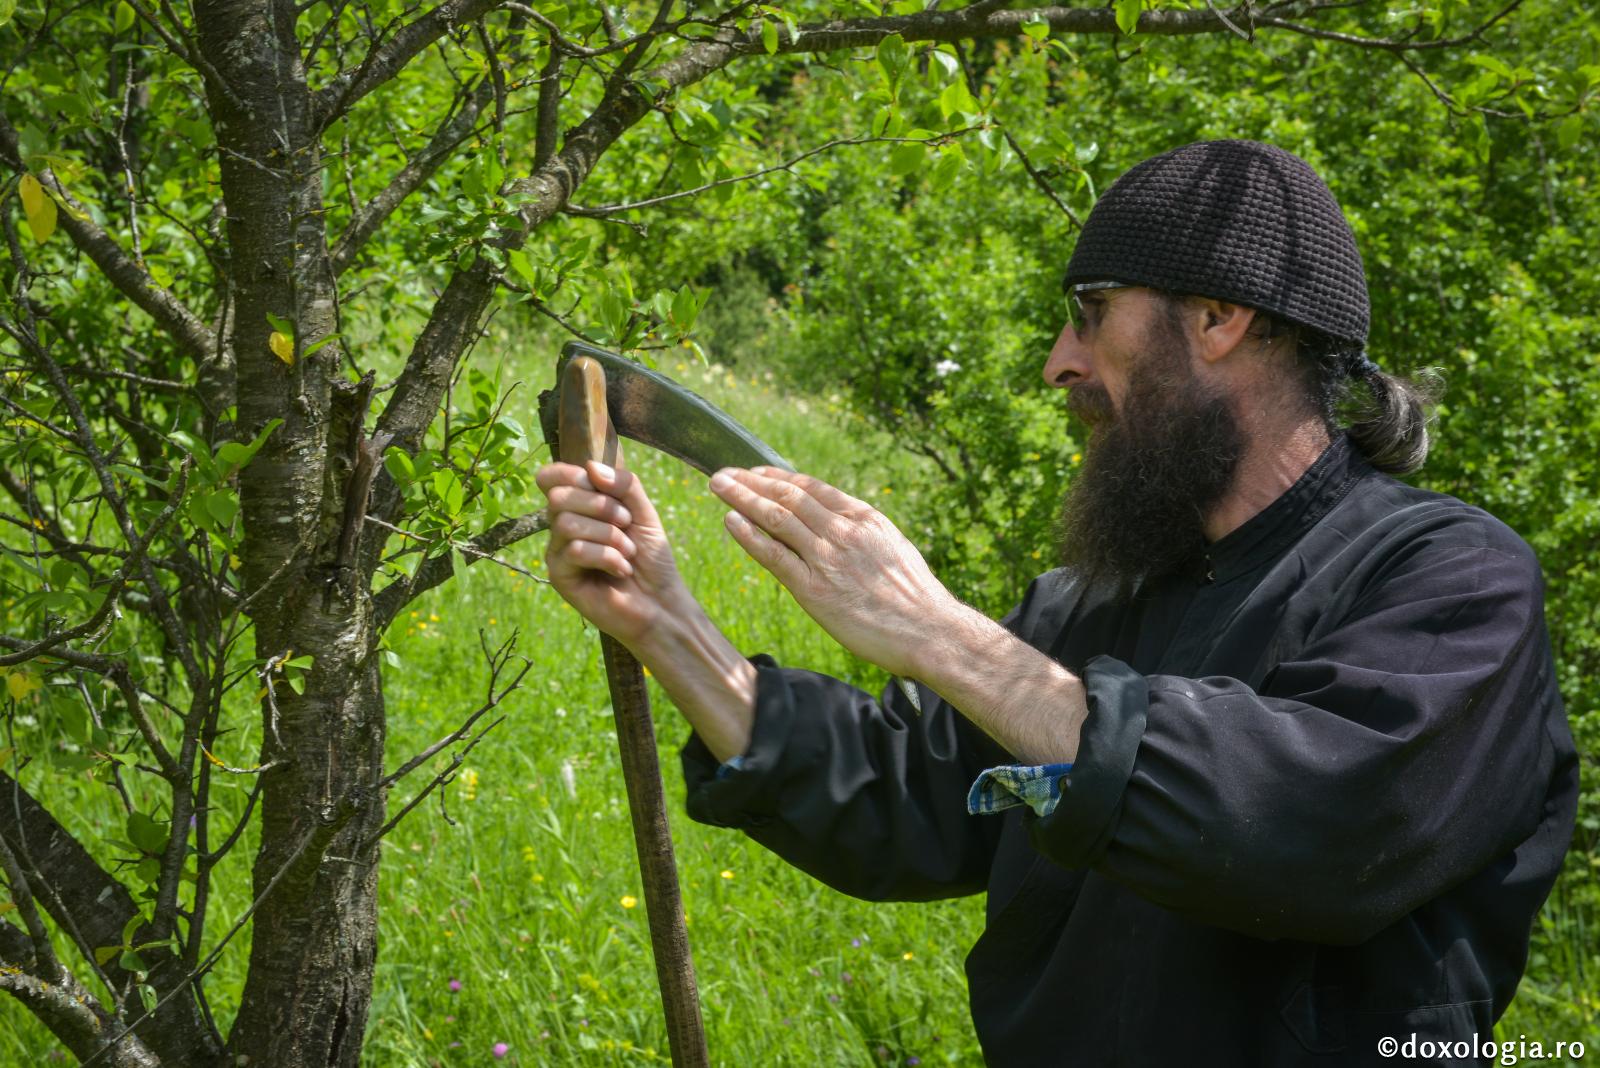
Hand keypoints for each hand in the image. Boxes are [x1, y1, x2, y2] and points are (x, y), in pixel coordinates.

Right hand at [534, 459, 689, 650]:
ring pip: (567, 523)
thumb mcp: (643, 512)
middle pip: (558, 497)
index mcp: (579, 507)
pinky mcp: (560, 576)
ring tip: (628, 552)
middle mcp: (561, 526)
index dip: (571, 474)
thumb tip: (589, 467)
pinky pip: (575, 550)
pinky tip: (621, 570)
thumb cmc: (651, 558)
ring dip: (609, 535)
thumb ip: (623, 484)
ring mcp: (557, 552)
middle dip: (602, 506)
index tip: (602, 487)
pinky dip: (607, 557)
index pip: (551, 477)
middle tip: (627, 524)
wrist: (661, 601)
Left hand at [708, 466, 961, 677]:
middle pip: (788, 497)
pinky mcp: (814, 590)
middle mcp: (843, 531)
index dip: (779, 478)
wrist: (929, 631)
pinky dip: (749, 535)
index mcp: (864, 518)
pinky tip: (730, 521)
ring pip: (776, 518)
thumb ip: (864, 534)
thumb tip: (842, 526)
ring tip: (718, 486)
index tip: (757, 472)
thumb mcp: (893, 549)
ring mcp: (827, 559)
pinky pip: (774, 556)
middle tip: (724, 473)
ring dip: (742, 498)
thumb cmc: (916, 598)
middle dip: (752, 482)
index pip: (812, 488)